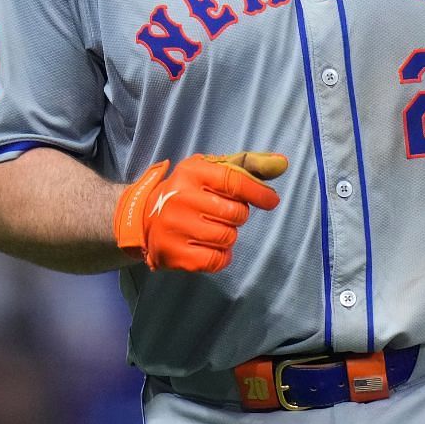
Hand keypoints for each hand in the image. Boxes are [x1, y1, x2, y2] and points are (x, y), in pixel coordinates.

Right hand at [113, 152, 287, 272]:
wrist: (142, 218)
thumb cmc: (186, 191)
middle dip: (237, 216)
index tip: (271, 201)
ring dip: (228, 236)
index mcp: (191, 172)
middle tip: (221, 213)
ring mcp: (175, 228)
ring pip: (228, 237)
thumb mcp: (210, 170)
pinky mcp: (173, 254)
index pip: (235, 181)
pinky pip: (216, 260)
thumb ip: (248, 165)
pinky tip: (208, 246)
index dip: (258, 193)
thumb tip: (283, 163)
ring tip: (210, 228)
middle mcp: (180, 198)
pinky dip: (221, 256)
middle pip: (236, 214)